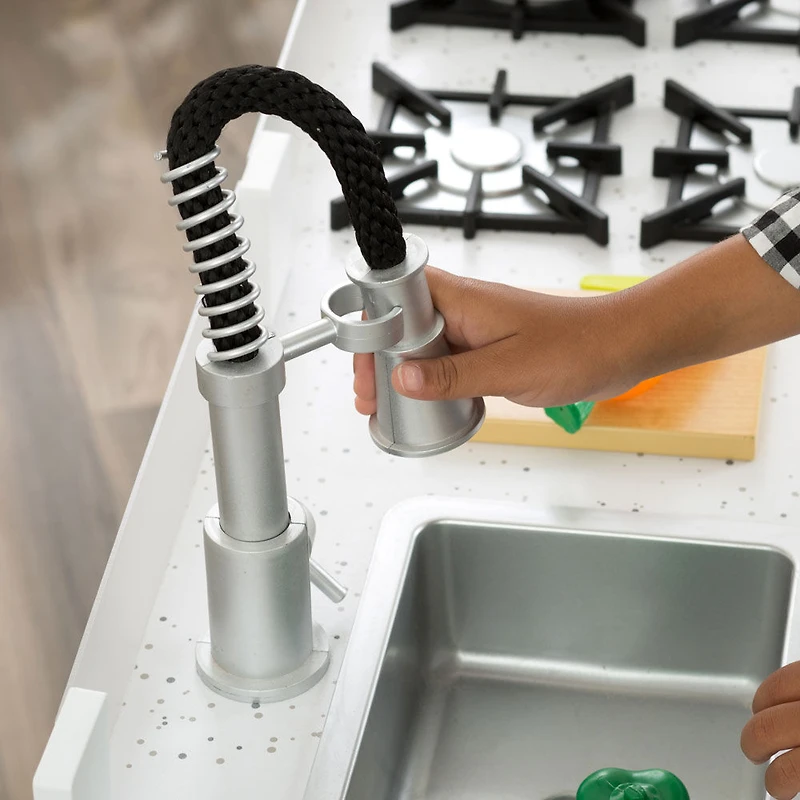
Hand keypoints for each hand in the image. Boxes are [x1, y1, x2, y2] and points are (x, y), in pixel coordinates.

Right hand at [353, 266, 635, 414]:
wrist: (618, 348)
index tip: (364, 364)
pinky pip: (446, 358)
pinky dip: (430, 379)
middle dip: (380, 359)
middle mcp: (464, 308)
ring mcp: (475, 327)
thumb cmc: (576, 346)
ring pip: (422, 343)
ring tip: (387, 404)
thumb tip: (403, 379)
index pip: (397, 296)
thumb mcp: (508, 368)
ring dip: (402, 372)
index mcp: (464, 299)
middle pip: (401, 324)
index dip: (373, 328)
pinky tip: (425, 402)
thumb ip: (452, 375)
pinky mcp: (487, 346)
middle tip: (370, 395)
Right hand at [741, 662, 799, 799]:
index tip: (775, 785)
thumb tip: (792, 776)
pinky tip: (779, 697)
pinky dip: (777, 686)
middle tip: (756, 753)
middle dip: (754, 744)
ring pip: (772, 691)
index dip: (776, 782)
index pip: (788, 769)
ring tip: (762, 719)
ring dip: (761, 709)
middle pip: (767, 728)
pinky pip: (787, 672)